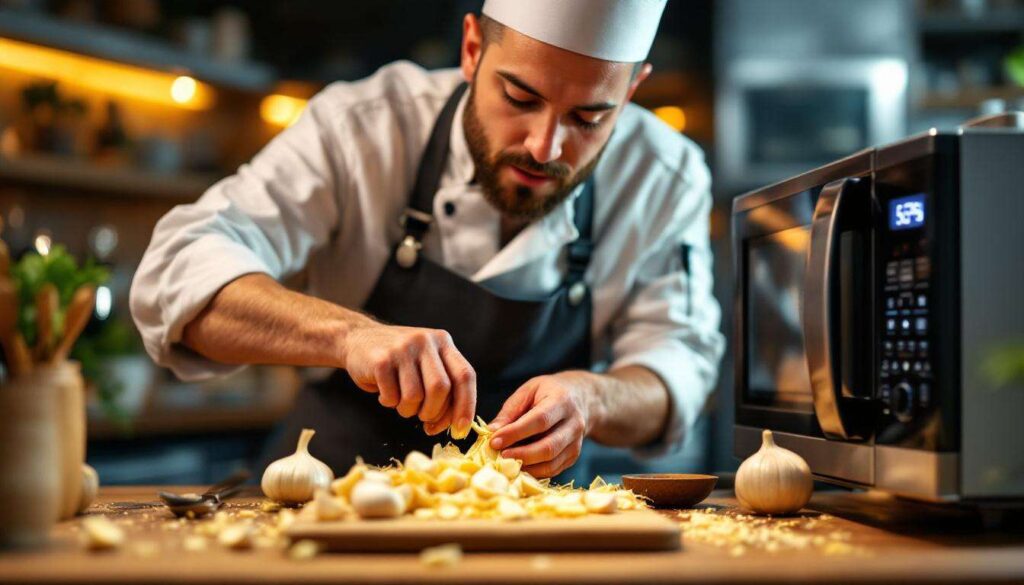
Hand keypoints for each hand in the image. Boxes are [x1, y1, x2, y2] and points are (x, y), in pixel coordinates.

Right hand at [343, 321, 475, 435]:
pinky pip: (392, 397)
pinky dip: (388, 403)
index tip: (461, 429)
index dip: (466, 405)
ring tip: (400, 401)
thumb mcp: (426, 365)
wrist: (356, 339)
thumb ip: (444, 389)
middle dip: (433, 412)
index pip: (465, 375)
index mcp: (443, 342)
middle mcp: (425, 341)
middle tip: (422, 416)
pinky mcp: (380, 360)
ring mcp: (402, 348)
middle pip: (441, 388)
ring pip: (415, 396)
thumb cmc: (398, 362)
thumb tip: (455, 426)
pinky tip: (384, 392)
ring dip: (408, 410)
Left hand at [487, 371, 598, 477]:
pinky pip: (554, 470)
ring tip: (507, 462)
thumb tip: (491, 432)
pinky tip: (519, 466)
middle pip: (548, 446)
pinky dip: (534, 472)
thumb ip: (510, 411)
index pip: (539, 420)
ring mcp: (577, 442)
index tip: (494, 441)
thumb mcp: (528, 391)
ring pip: (552, 462)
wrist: (581, 398)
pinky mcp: (574, 455)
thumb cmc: (548, 392)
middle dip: (521, 454)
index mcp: (561, 401)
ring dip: (526, 466)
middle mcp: (574, 423)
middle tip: (499, 456)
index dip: (515, 433)